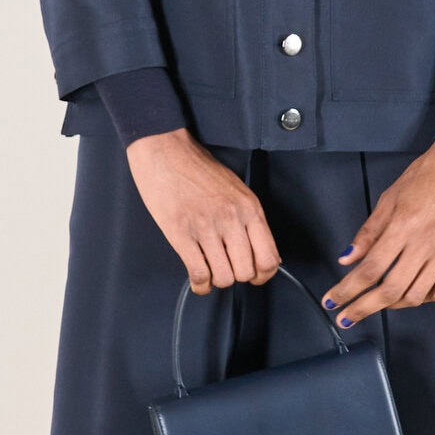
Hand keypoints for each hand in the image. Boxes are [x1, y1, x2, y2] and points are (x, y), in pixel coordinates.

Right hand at [125, 129, 281, 291]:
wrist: (165, 149)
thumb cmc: (198, 167)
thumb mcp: (236, 189)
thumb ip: (250, 219)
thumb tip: (263, 251)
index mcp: (249, 207)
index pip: (269, 257)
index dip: (263, 275)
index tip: (255, 275)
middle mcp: (232, 218)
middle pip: (246, 272)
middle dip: (237, 276)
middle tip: (227, 268)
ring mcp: (206, 227)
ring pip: (223, 277)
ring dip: (217, 280)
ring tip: (211, 270)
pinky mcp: (181, 233)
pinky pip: (198, 273)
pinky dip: (200, 284)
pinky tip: (199, 280)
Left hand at [321, 137, 434, 324]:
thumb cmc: (429, 175)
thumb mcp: (389, 198)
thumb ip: (368, 232)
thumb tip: (348, 258)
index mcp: (403, 227)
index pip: (369, 269)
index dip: (347, 290)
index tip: (333, 301)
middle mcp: (425, 244)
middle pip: (389, 289)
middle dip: (363, 308)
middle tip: (346, 318)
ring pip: (415, 295)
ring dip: (390, 306)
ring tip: (375, 305)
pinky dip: (421, 299)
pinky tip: (408, 296)